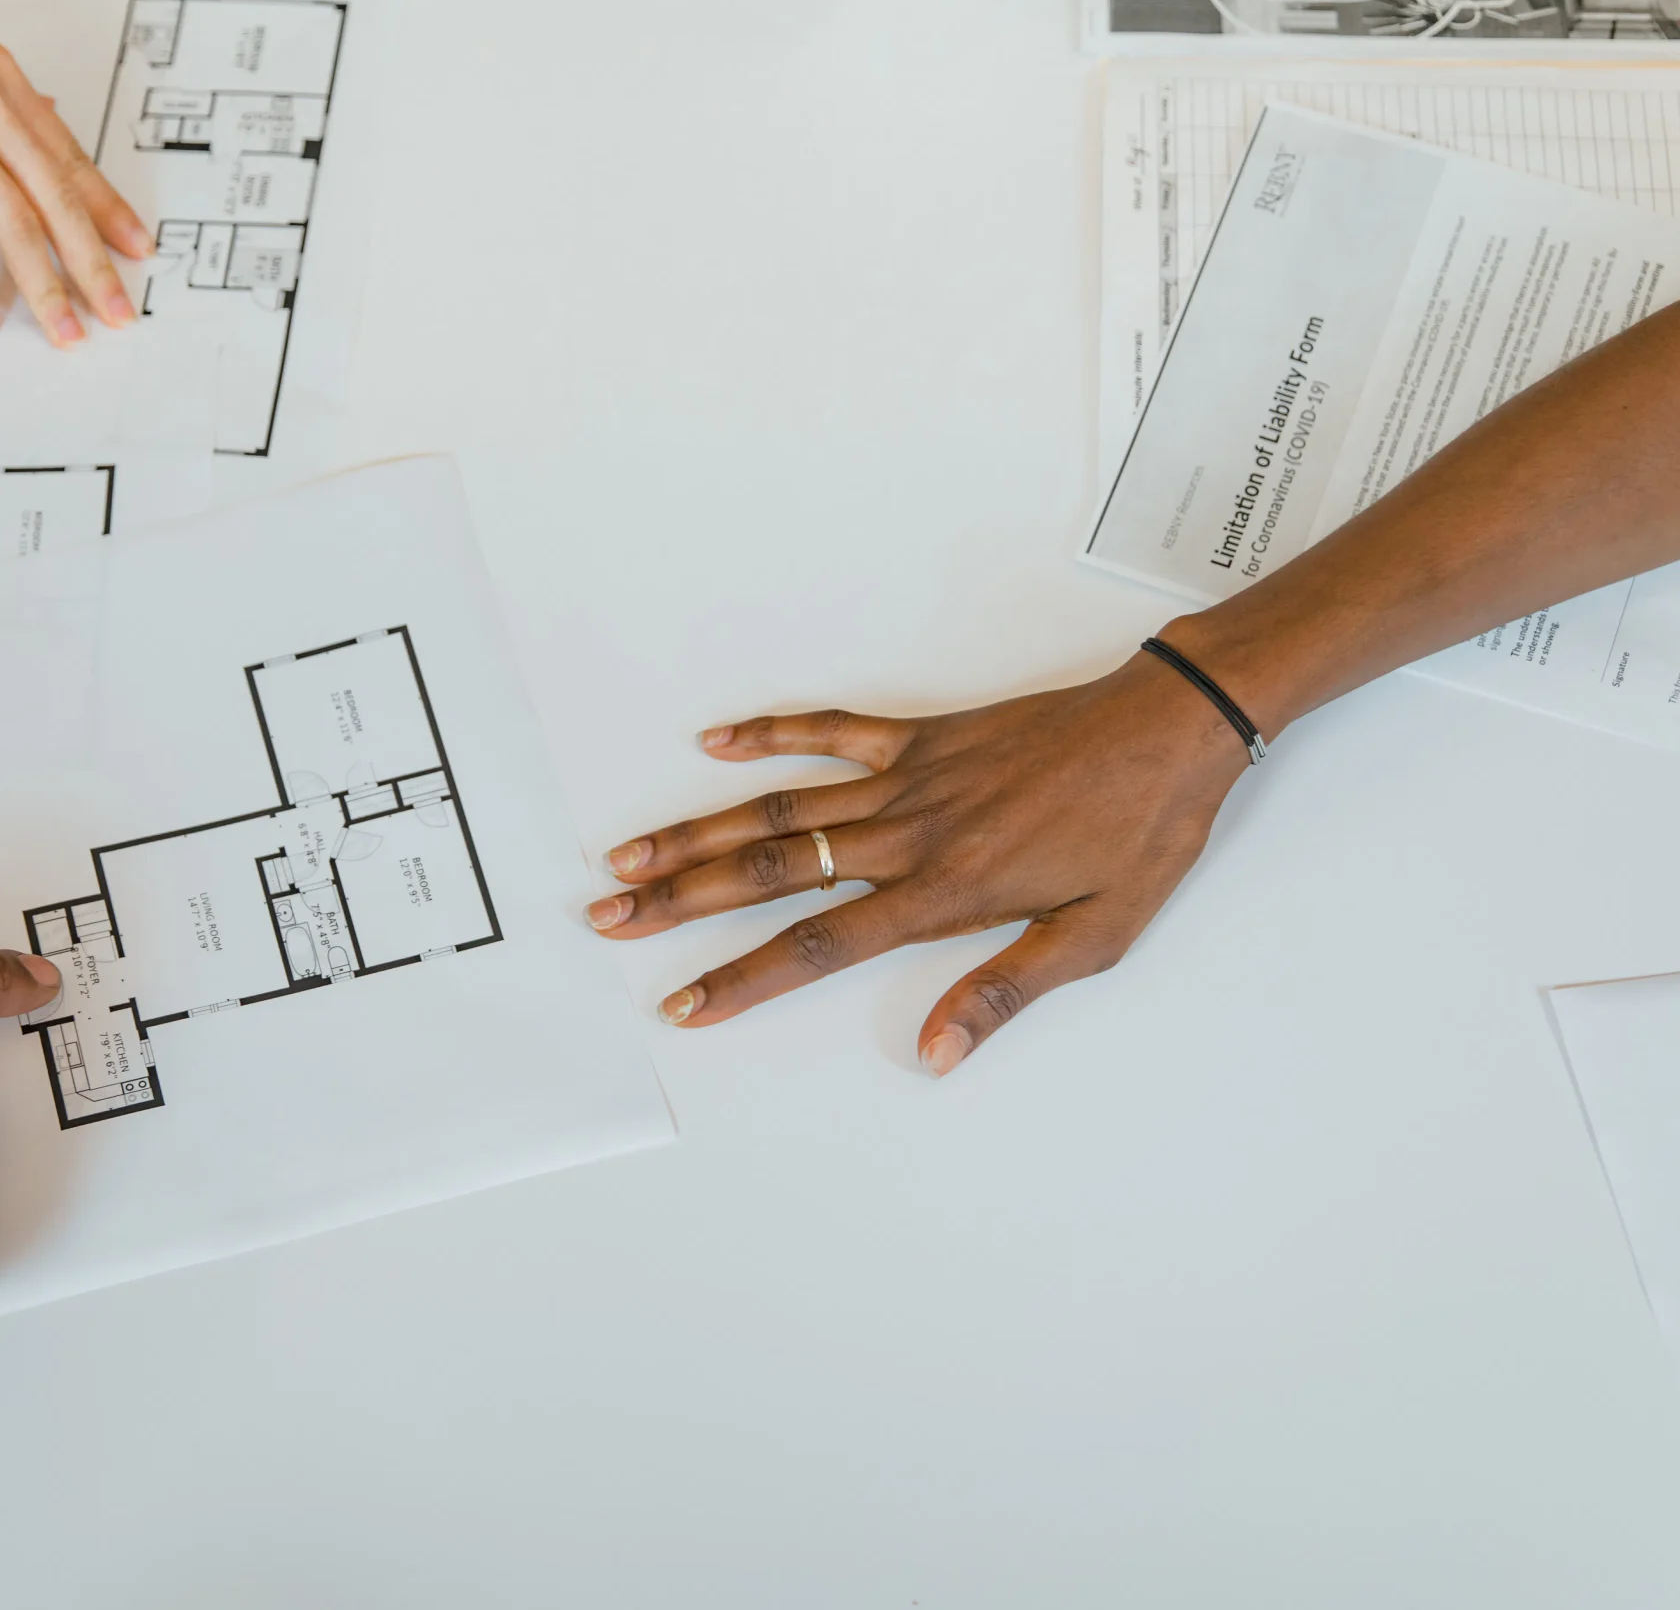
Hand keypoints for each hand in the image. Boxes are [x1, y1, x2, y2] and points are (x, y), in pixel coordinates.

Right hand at [0, 0, 151, 346]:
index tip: (136, 247)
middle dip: (93, 262)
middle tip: (116, 309)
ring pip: (15, 223)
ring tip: (63, 329)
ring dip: (44, 286)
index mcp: (3, 81)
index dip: (109, 209)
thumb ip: (0, 102)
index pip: (71, 157)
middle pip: (57, 198)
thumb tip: (46, 123)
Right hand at [588, 650, 1252, 1075]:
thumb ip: (1002, 992)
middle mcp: (908, 834)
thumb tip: (933, 1053)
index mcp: (944, 891)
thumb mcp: (1094, 938)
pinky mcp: (921, 736)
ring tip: (629, 853)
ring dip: (697, 831)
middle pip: (768, 872)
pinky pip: (829, 730)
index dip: (741, 979)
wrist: (1174, 729)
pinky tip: (714, 743)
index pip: (817, 946)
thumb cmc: (1139, 836)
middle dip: (679, 899)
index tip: (682, 1003)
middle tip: (608, 916)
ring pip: (778, 808)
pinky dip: (768, 732)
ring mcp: (907, 778)